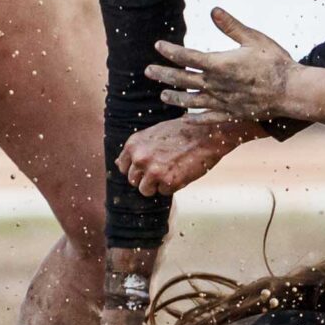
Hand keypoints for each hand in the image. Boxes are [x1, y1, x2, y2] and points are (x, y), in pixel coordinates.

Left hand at [118, 116, 263, 197]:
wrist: (207, 134)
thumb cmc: (182, 132)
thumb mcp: (154, 134)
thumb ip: (137, 149)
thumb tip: (117, 163)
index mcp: (133, 144)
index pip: (123, 167)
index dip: (137, 169)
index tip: (149, 166)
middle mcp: (140, 158)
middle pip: (133, 181)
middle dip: (146, 178)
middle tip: (164, 168)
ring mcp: (153, 171)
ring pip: (145, 190)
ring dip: (157, 185)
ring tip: (171, 171)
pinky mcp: (168, 182)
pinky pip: (164, 192)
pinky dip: (173, 186)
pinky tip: (182, 171)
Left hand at [145, 7, 294, 120]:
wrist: (291, 91)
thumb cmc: (275, 62)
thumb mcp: (253, 39)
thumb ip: (231, 26)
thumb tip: (213, 10)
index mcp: (219, 64)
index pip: (186, 57)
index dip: (170, 51)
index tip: (158, 45)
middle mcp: (216, 85)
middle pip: (183, 80)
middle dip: (164, 74)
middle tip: (148, 71)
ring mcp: (223, 101)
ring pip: (191, 101)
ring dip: (175, 98)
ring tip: (162, 96)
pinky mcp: (232, 113)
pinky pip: (209, 117)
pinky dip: (196, 118)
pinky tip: (186, 119)